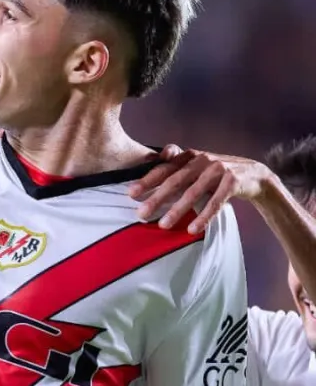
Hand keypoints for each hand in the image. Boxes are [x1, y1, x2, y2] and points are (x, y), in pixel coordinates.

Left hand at [128, 145, 271, 233]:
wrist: (254, 175)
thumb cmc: (217, 173)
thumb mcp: (197, 166)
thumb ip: (177, 166)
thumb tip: (152, 166)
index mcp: (190, 156)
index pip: (165, 168)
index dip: (147, 180)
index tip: (131, 193)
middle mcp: (202, 160)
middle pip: (175, 181)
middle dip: (156, 198)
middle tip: (141, 213)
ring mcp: (218, 169)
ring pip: (193, 193)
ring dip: (177, 210)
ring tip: (163, 225)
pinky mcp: (233, 182)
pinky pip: (215, 203)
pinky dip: (203, 216)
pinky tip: (192, 229)